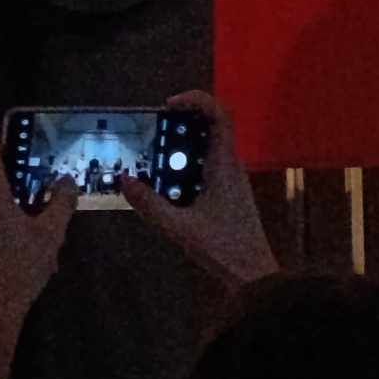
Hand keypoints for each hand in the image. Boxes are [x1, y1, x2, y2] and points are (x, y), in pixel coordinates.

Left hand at [0, 141, 74, 329]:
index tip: (30, 153)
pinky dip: (12, 222)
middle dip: (25, 185)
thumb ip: (61, 202)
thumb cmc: (21, 268)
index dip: (8, 145)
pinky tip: (34, 247)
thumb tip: (67, 181)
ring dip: (23, 208)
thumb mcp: (51, 233)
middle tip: (49, 197)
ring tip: (47, 231)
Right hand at [121, 91, 277, 290]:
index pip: (219, 114)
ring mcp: (231, 180)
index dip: (195, 100)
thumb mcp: (179, 228)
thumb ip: (150, 204)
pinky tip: (165, 187)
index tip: (167, 105)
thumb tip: (124, 179)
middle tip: (150, 135)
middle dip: (178, 125)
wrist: (255, 279)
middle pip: (208, 128)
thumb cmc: (223, 249)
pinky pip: (204, 167)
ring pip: (205, 149)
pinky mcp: (228, 194)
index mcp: (224, 165)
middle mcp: (230, 166)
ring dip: (179, 149)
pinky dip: (184, 168)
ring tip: (152, 161)